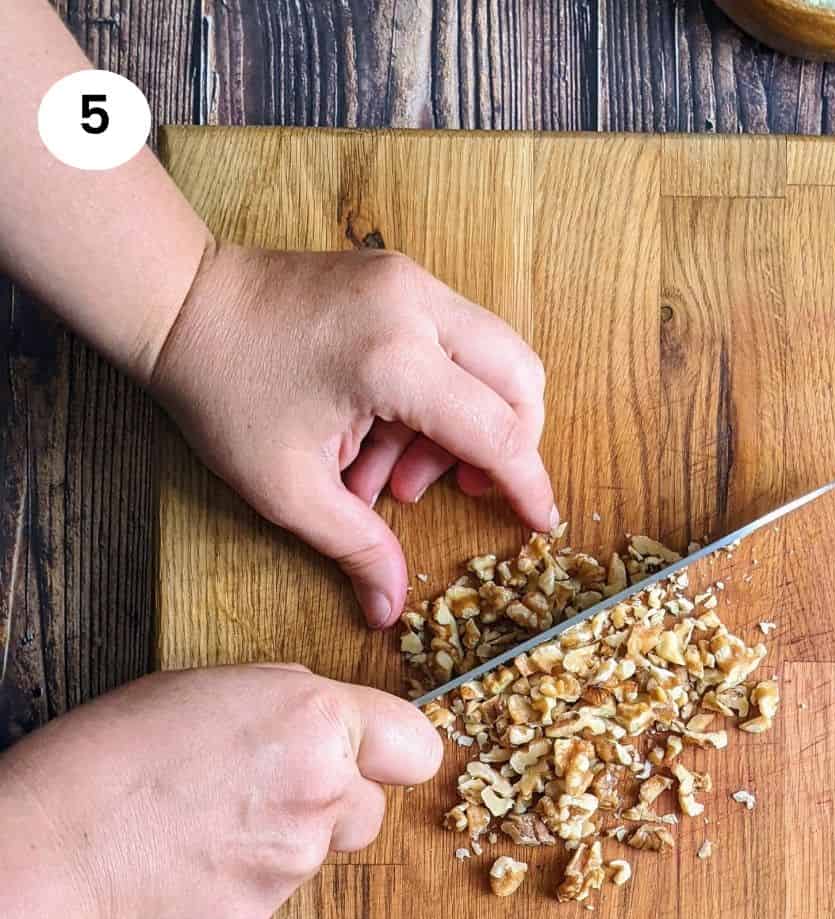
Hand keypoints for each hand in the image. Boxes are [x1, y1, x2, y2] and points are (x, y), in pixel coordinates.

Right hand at [0, 664, 441, 918]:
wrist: (55, 847)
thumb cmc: (111, 754)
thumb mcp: (204, 687)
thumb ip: (283, 703)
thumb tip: (314, 719)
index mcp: (316, 719)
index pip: (416, 745)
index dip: (390, 752)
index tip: (372, 755)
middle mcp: (323, 790)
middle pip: (371, 807)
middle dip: (332, 800)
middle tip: (261, 786)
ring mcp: (298, 859)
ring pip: (323, 850)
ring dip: (287, 838)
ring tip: (209, 819)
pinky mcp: (266, 912)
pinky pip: (277, 889)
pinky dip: (246, 876)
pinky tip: (192, 856)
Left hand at [149, 243, 557, 629]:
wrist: (178, 303)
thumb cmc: (223, 392)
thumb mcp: (288, 488)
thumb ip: (355, 547)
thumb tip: (389, 611)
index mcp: (394, 359)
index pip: (498, 429)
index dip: (527, 483)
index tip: (541, 521)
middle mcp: (417, 306)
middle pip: (520, 378)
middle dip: (507, 444)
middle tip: (458, 489)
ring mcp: (411, 281)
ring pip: (494, 356)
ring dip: (466, 424)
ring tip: (394, 474)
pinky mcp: (399, 277)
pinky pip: (455, 340)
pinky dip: (441, 394)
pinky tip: (384, 436)